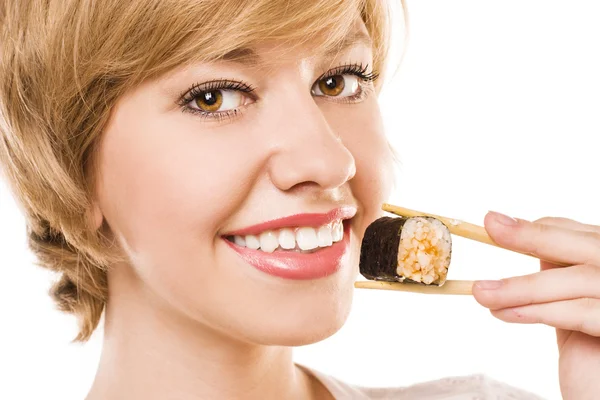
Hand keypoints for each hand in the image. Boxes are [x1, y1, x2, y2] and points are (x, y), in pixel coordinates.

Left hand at [472, 211, 599, 399]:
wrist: (597, 394)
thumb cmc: (588, 353)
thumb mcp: (570, 304)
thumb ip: (560, 275)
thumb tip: (528, 240)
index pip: (581, 234)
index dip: (539, 228)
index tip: (497, 223)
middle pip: (586, 246)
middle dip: (533, 236)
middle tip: (491, 226)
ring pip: (579, 280)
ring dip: (523, 285)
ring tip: (483, 293)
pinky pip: (584, 312)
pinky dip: (540, 310)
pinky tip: (506, 313)